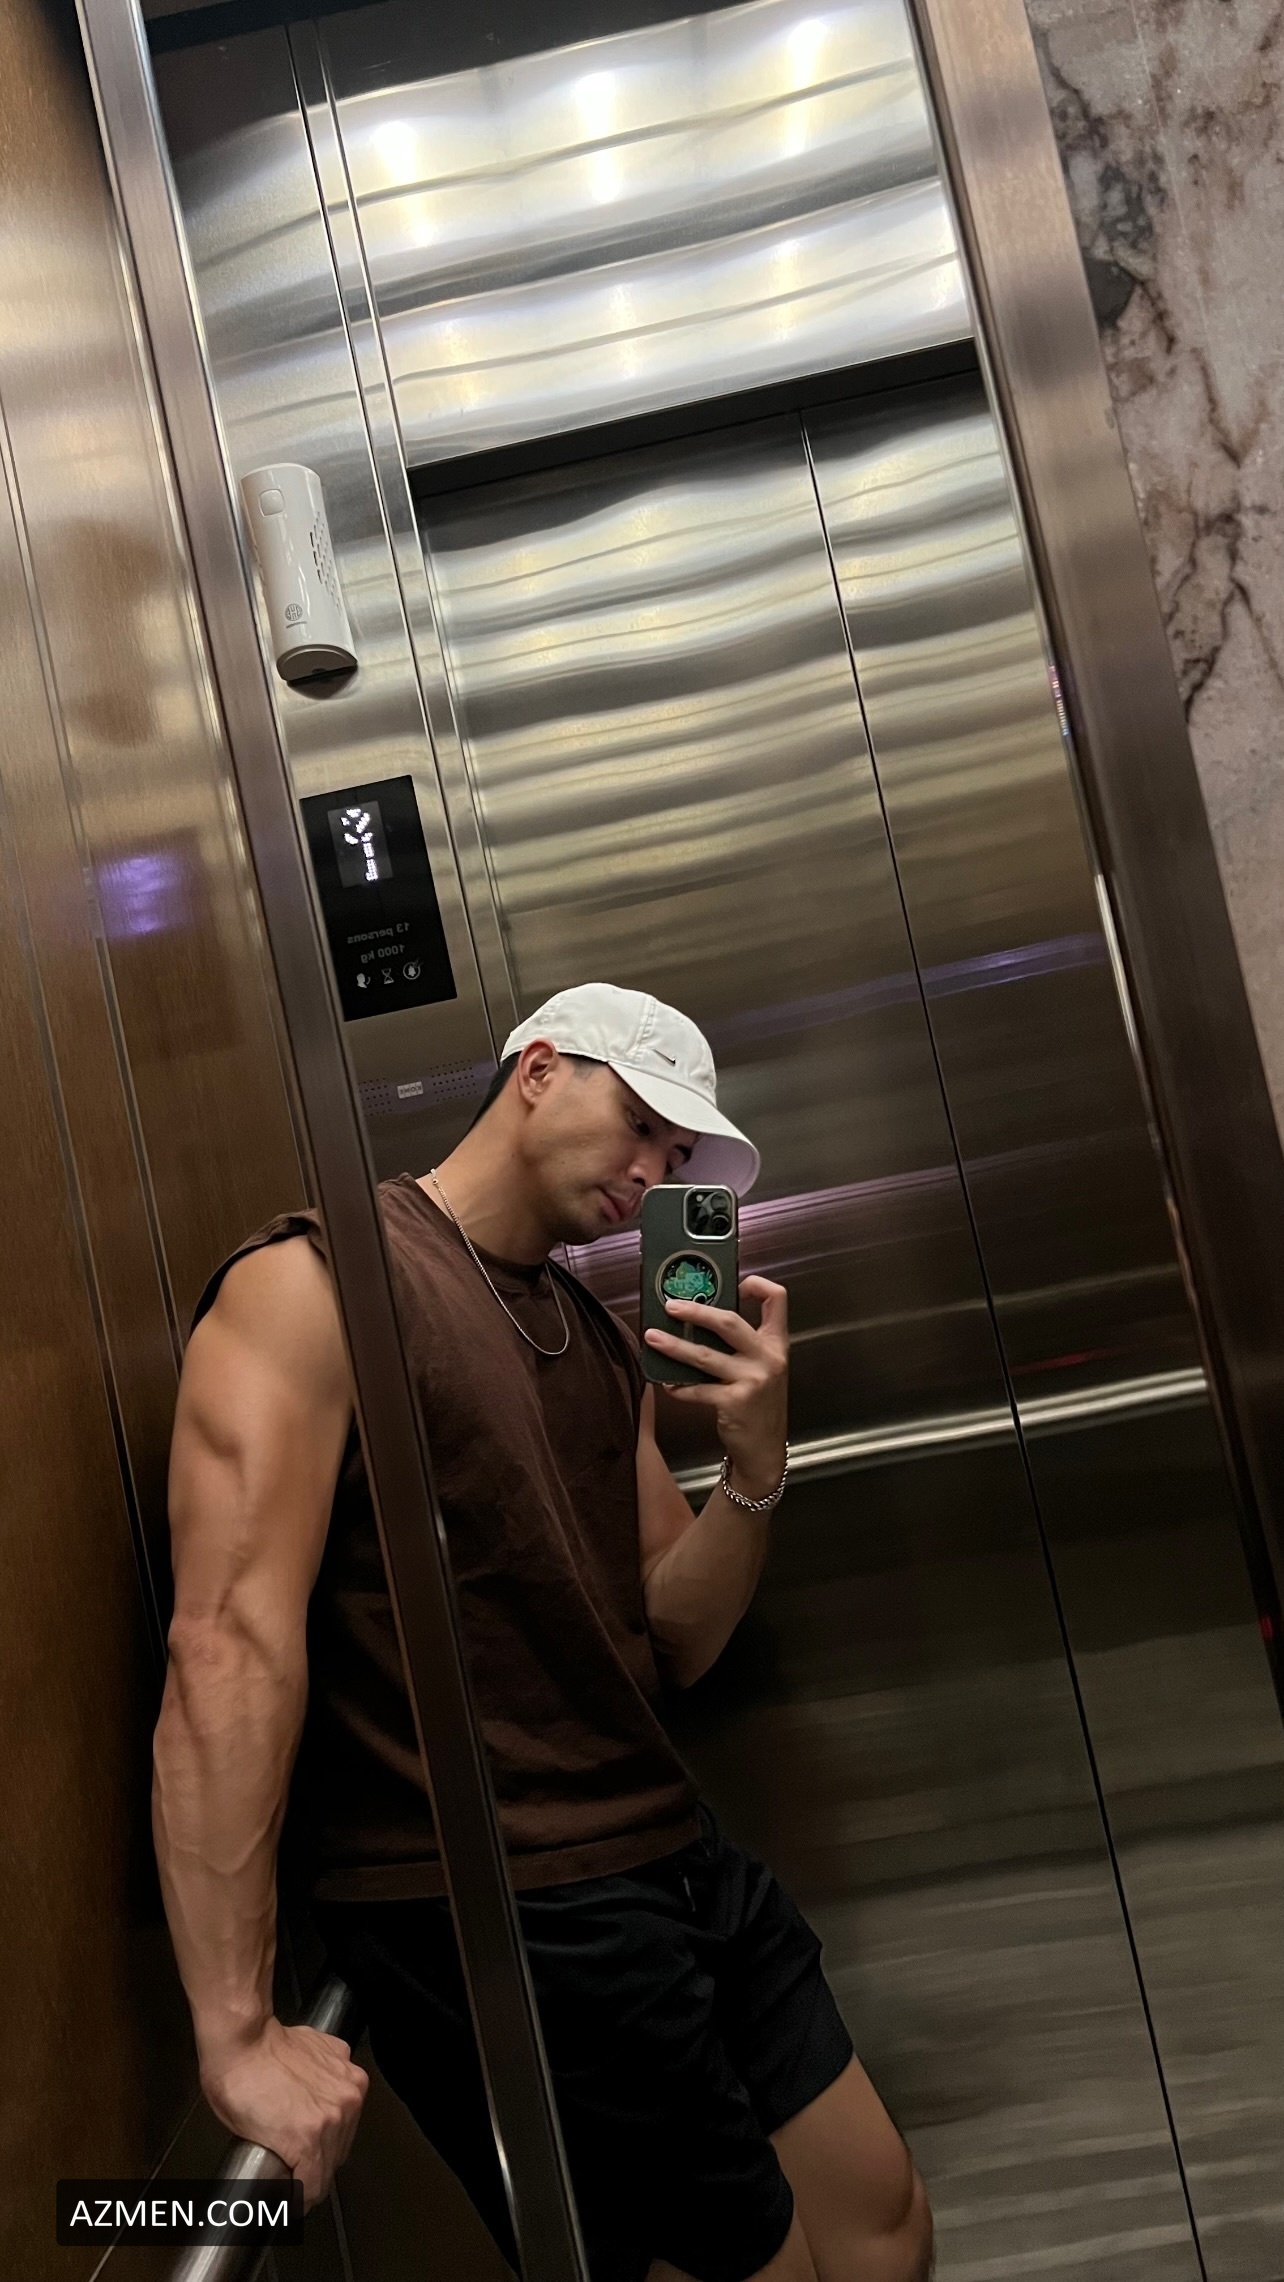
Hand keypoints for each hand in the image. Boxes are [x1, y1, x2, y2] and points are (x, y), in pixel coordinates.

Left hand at [200, 2017, 367, 2206]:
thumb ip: (277, 2161)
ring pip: (346, 2128)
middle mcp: (336, 2113)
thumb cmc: (235, 2081)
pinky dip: (332, 2101)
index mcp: (309, 2138)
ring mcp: (345, 2085)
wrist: (241, 2037)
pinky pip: (346, 2094)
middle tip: (298, 2164)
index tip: (296, 2199)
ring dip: (329, 2135)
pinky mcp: (345, 2062)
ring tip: (304, 2129)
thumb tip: (282, 2180)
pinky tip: (312, 2098)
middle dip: (316, 2167)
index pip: (316, 2186)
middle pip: (334, 2159)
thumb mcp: (247, 2137)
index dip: (302, 2199)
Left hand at [644, 1274, 787, 1497]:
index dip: (757, 1284)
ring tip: (652, 1338)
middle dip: (695, 1310)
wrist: (765, 1450)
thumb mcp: (763, 1370)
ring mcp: (752, 1379)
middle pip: (728, 1321)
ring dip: (674, 1345)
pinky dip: (678, 1386)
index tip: (735, 1282)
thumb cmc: (758, 1406)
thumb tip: (701, 1319)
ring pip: (704, 1355)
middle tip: (671, 1306)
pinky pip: (697, 1389)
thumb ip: (744, 1345)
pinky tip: (667, 1383)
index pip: (777, 1299)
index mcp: (776, 1344)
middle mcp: (768, 1358)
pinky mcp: (734, 1402)